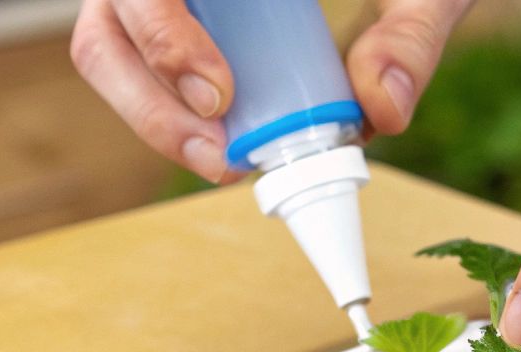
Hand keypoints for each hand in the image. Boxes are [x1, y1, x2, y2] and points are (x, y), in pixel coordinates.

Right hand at [71, 0, 471, 181]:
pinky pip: (139, 64)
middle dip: (147, 97)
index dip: (162, 32)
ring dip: (151, 114)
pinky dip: (169, 112)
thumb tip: (382, 110)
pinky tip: (224, 145)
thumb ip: (412, 32)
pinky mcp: (173, 20)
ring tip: (219, 163)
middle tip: (216, 156)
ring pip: (108, 45)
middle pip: (108, 18)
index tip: (217, 94)